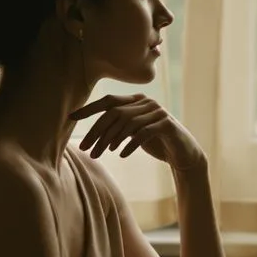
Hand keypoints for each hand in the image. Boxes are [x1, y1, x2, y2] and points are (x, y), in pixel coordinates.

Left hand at [69, 94, 205, 170]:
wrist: (184, 154)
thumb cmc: (156, 143)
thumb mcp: (134, 133)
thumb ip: (119, 128)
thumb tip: (93, 135)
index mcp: (136, 101)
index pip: (109, 101)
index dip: (89, 109)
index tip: (71, 118)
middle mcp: (146, 102)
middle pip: (115, 113)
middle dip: (97, 131)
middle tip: (85, 148)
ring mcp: (157, 112)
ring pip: (127, 123)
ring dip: (111, 140)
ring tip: (101, 154)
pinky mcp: (166, 124)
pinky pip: (143, 132)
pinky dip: (130, 144)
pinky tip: (121, 155)